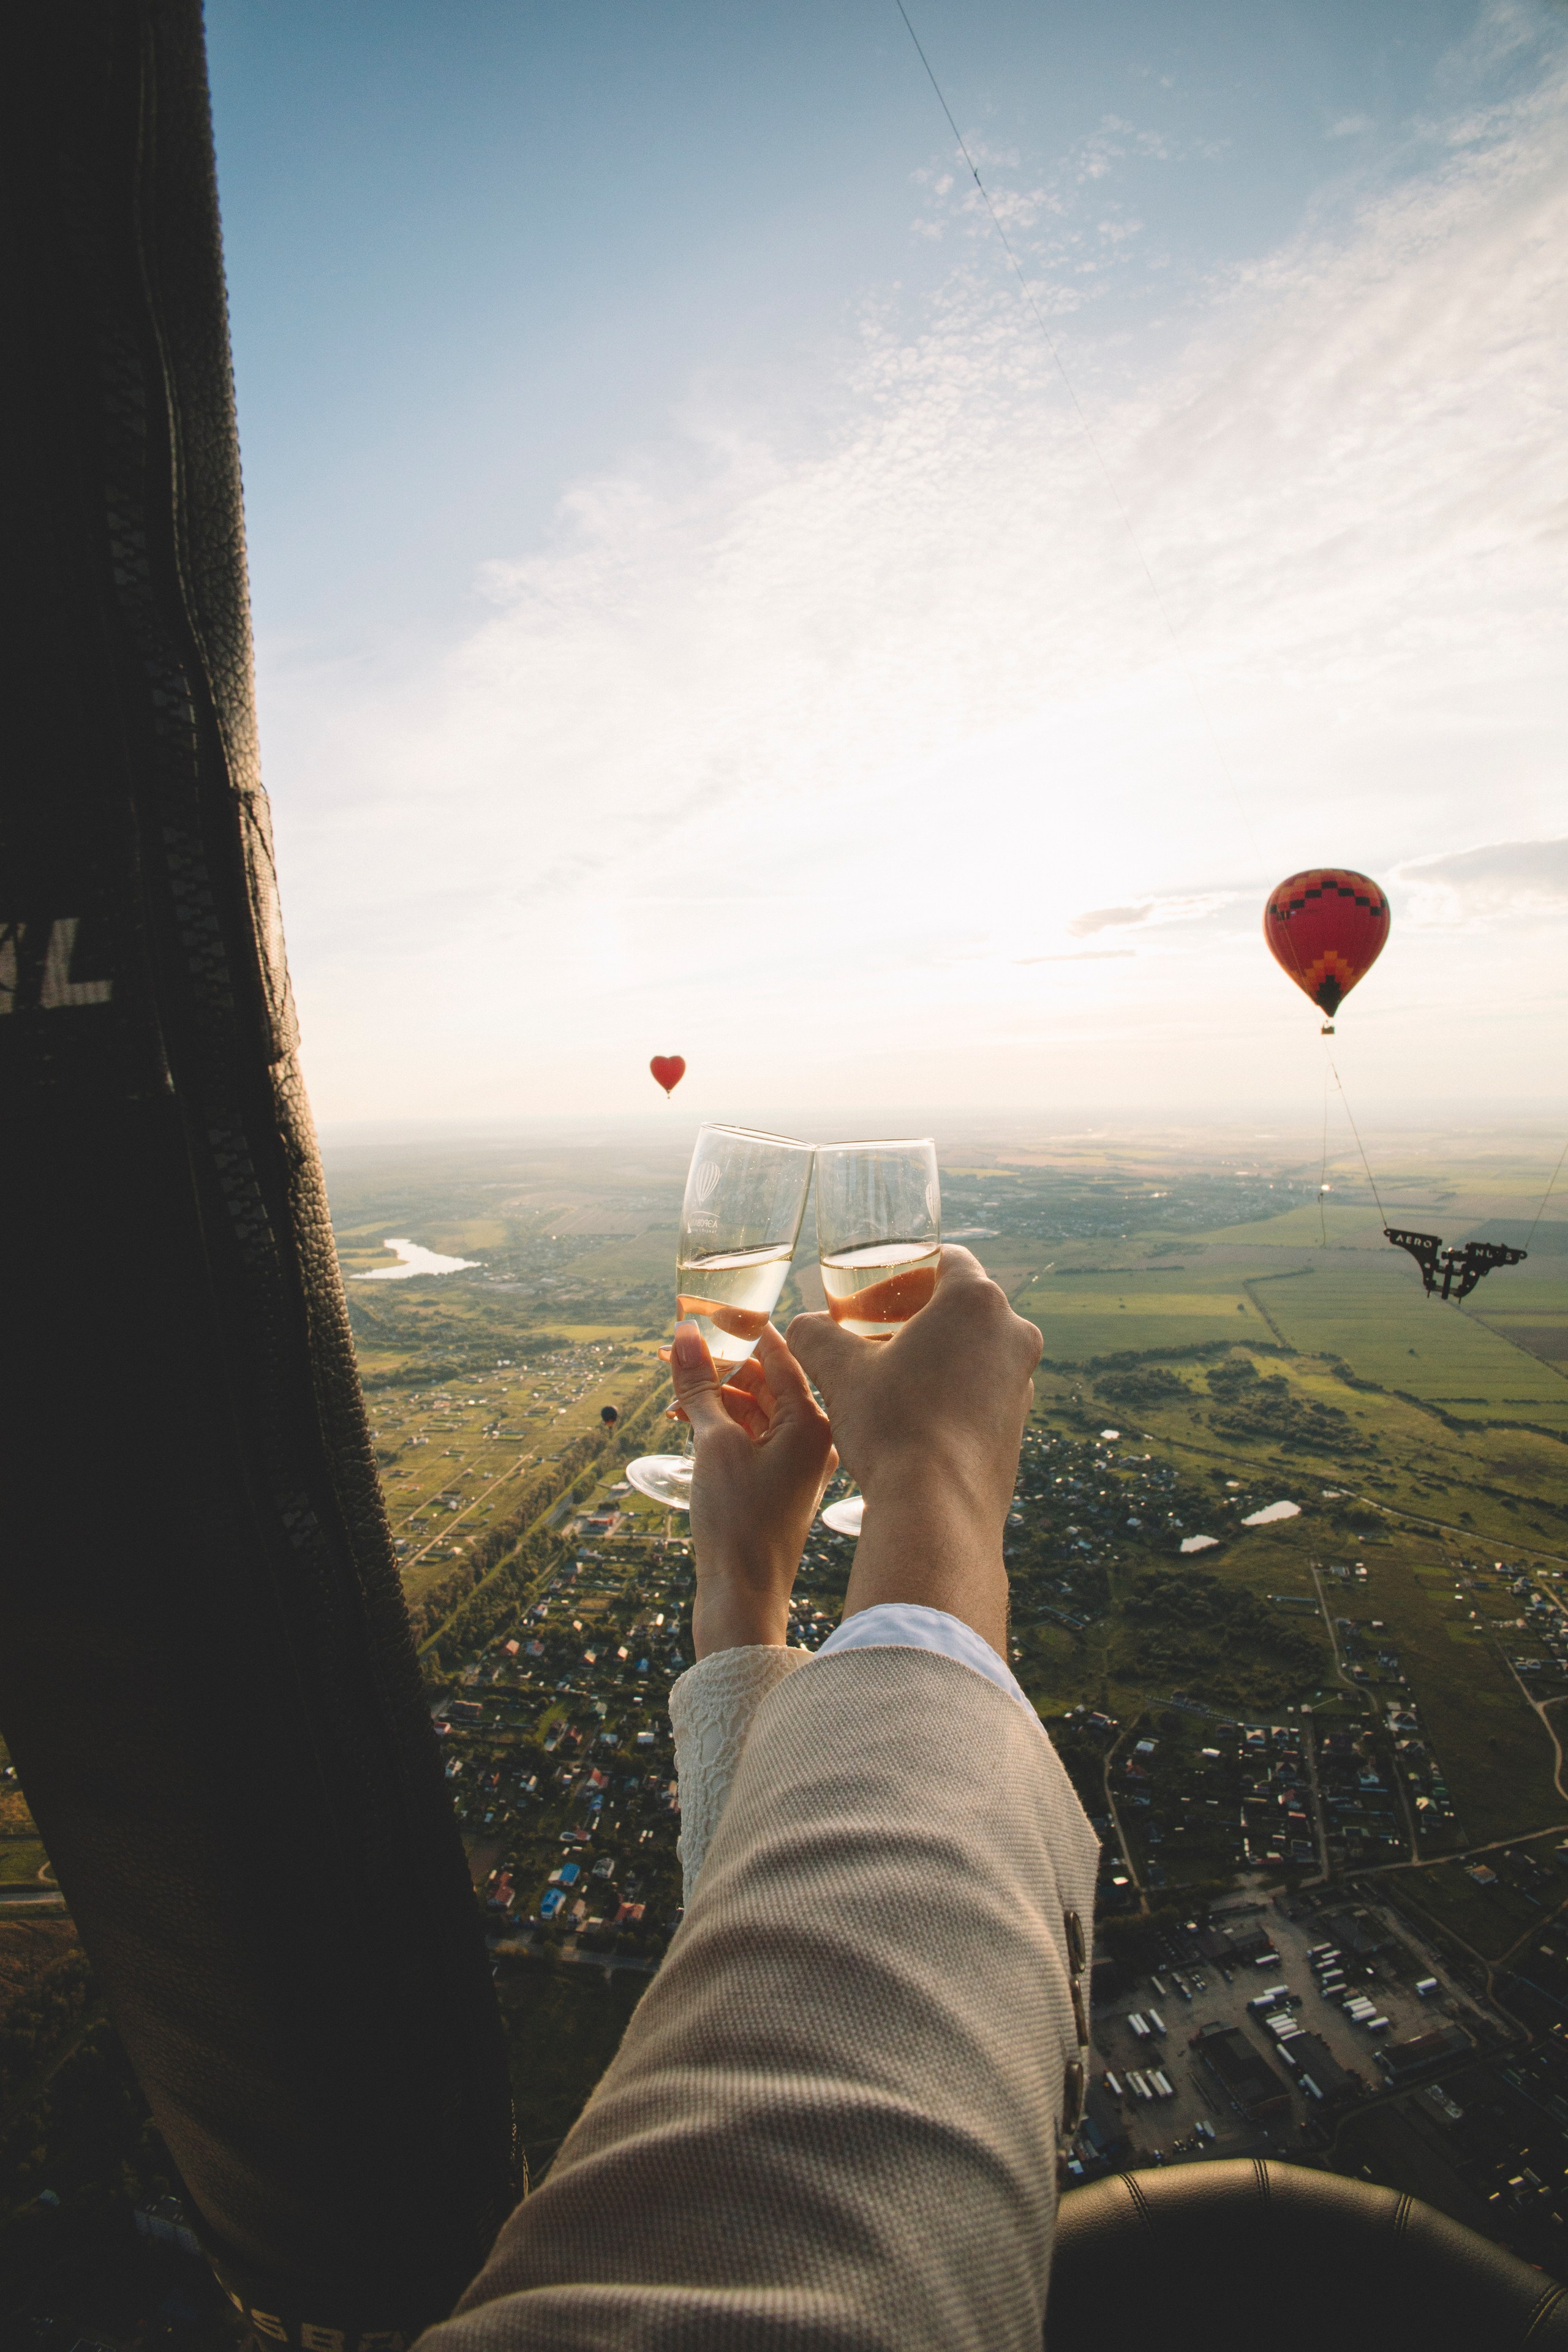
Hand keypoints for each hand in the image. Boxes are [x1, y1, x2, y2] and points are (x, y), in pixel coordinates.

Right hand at [667, 1321, 837, 1657]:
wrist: (746, 1596)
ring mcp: (800, 1461)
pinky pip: (753, 1436)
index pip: (778, 1352)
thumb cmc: (738, 1521)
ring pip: (756, 1409)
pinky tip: (687, 1420)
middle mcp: (816, 1436)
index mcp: (813, 1420)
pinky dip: (722, 1424)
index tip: (703, 1309)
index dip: (736, 1329)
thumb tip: (682, 1334)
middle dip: (719, 1365)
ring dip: (715, 1396)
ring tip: (672, 1391)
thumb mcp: (713, 1443)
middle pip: (765, 1379)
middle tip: (672, 1351)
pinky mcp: (781, 1482)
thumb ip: (699, 1386)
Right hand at [786, 1247, 1040, 1655]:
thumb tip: (802, 1325)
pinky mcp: (1020, 1422)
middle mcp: (1013, 1333)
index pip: (948, 1260)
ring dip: (939, 1354)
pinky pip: (985, 1390)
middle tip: (877, 1333)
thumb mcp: (840, 1371)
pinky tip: (916, 1417)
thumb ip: (816, 1334)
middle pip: (964, 1305)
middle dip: (921, 1314)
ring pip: (977, 1349)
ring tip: (893, 1379)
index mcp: (976, 1302)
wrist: (937, 1509)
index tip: (879, 1291)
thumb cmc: (892, 1426)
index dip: (908, 1270)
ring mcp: (1023, 1380)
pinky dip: (955, 1392)